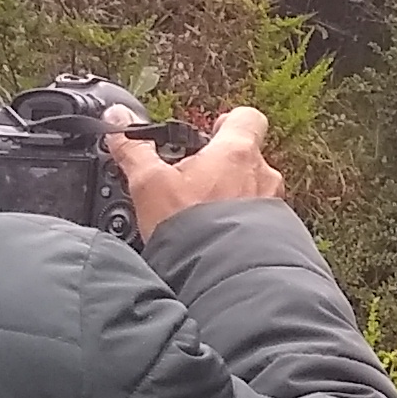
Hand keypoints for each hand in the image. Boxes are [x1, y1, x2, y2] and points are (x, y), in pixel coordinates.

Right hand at [107, 103, 286, 240]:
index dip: (228, 121)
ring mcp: (274, 205)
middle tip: (195, 180)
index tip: (209, 134)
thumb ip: (134, 149)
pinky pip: (262, 219)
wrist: (224, 280)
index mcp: (236, 152)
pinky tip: (219, 237)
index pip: (247, 117)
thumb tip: (118, 120)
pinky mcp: (277, 233)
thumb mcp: (149, 184)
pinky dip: (243, 222)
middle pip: (247, 156)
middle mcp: (263, 175)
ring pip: (254, 189)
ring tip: (204, 214)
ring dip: (233, 196)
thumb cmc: (192, 230)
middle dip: (222, 166)